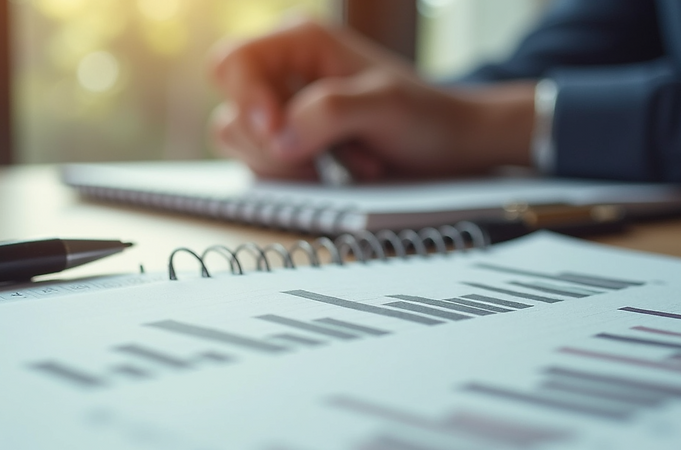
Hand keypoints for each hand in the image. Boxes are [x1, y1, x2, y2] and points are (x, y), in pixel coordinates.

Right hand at [209, 20, 535, 180]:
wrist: (448, 148)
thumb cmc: (426, 117)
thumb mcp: (385, 107)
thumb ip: (329, 113)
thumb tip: (281, 137)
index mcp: (301, 42)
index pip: (233, 64)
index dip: (247, 102)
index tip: (279, 133)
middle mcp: (284, 70)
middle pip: (232, 111)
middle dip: (271, 144)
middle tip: (318, 156)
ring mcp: (283, 108)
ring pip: (240, 143)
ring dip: (286, 164)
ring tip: (335, 161)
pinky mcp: (287, 141)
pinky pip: (262, 164)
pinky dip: (296, 176)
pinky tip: (337, 170)